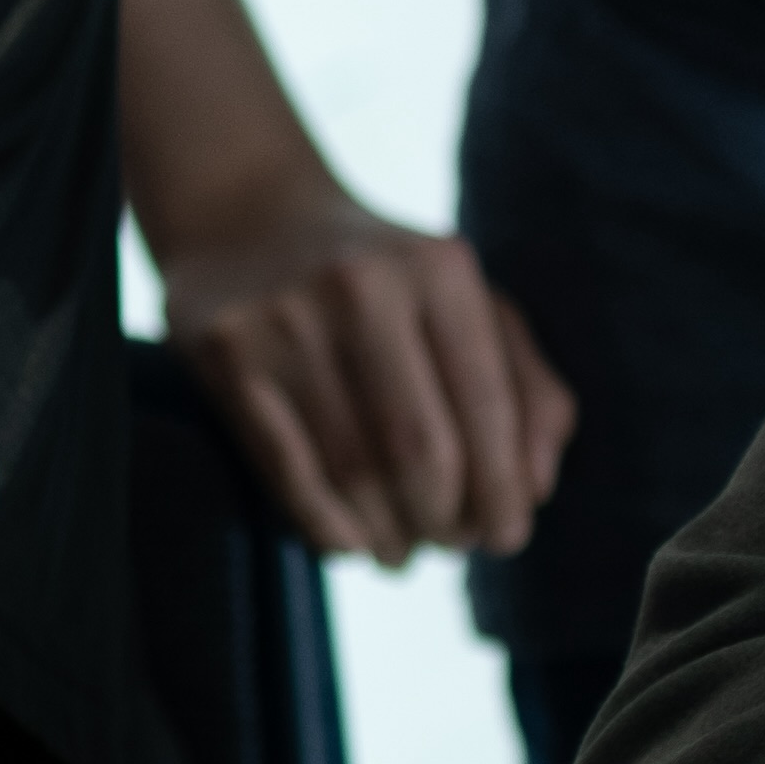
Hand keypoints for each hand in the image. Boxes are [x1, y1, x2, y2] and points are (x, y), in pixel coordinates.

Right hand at [157, 172, 576, 562]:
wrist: (245, 211)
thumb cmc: (382, 280)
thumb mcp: (466, 303)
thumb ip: (525, 387)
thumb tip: (537, 487)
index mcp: (439, 268)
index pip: (486, 405)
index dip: (502, 489)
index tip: (506, 537)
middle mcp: (362, 286)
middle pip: (420, 450)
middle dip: (445, 519)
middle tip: (450, 544)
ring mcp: (286, 320)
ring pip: (353, 470)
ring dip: (389, 535)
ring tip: (402, 552)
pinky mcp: (227, 354)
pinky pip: (287, 471)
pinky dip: (328, 527)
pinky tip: (350, 543)